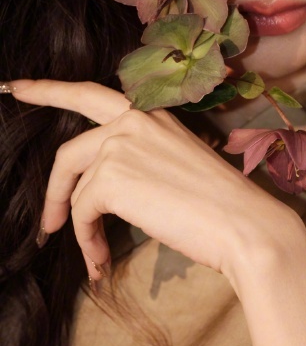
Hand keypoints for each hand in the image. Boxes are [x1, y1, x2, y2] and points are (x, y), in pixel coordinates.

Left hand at [12, 79, 296, 289]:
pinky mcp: (111, 176)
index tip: (18, 87)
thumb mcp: (179, 164)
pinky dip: (86, 240)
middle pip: (70, 150)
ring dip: (79, 225)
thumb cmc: (221, 202)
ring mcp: (121, 145)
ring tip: (93, 253)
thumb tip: (103, 187)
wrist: (243, 223)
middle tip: (47, 221)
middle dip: (53, 187)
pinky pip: (82, 212)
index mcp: (154, 115)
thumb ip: (142, 158)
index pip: (94, 95)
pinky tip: (101, 258)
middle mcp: (135, 120)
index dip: (51, 90)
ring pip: (75, 186)